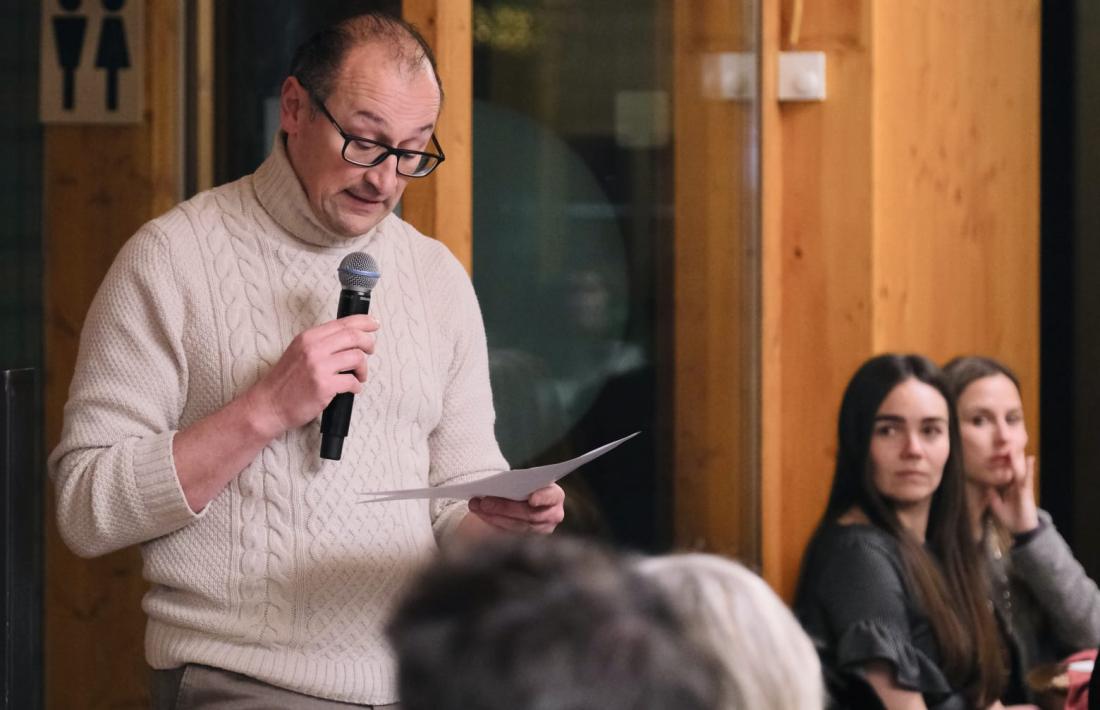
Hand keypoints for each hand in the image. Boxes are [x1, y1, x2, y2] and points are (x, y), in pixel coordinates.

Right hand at [245, 315, 378, 437]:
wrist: (269, 405)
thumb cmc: (285, 381)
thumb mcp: (298, 352)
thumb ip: (320, 343)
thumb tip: (348, 338)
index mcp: (308, 337)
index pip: (342, 323)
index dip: (363, 322)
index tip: (374, 324)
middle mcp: (313, 348)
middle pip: (354, 337)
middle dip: (368, 343)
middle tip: (370, 351)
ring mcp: (319, 367)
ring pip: (357, 358)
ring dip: (363, 368)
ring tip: (359, 376)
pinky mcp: (324, 386)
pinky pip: (352, 381)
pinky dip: (357, 386)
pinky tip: (352, 389)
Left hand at [467, 484, 564, 534]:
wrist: (522, 498)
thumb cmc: (525, 485)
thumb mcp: (525, 481)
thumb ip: (518, 483)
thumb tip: (497, 486)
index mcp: (555, 496)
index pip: (551, 497)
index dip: (542, 498)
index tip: (531, 499)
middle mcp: (552, 515)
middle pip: (529, 514)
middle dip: (506, 508)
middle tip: (485, 502)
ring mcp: (541, 530)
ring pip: (517, 526)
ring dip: (494, 516)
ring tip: (477, 506)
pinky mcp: (528, 538)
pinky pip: (509, 532)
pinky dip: (492, 521)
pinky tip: (480, 513)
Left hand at [985, 453, 1039, 534]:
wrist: (1023, 531)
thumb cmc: (1011, 518)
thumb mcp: (996, 506)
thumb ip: (992, 495)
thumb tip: (986, 485)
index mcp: (1008, 487)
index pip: (1004, 471)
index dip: (1000, 461)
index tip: (995, 449)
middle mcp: (1016, 485)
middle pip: (1011, 468)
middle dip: (1008, 456)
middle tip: (1004, 440)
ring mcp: (1022, 487)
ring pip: (1019, 470)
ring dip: (1016, 458)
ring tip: (1013, 445)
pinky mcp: (1027, 492)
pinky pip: (1027, 479)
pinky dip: (1029, 469)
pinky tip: (1030, 459)